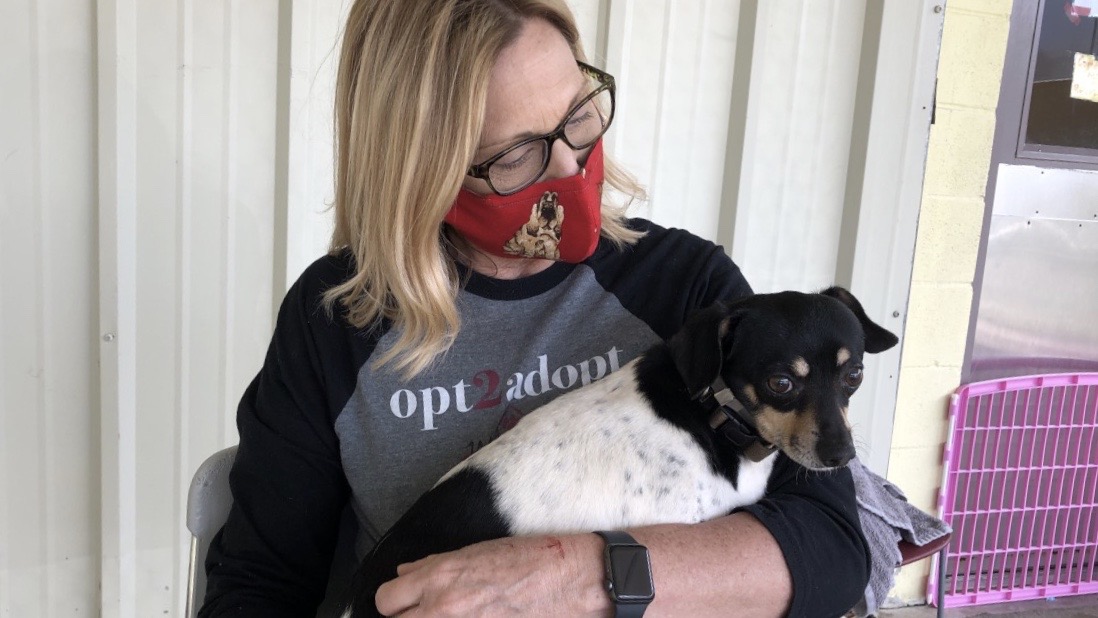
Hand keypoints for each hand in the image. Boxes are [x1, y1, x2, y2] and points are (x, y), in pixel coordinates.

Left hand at [374, 534, 608, 616]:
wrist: (571, 581)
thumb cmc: (529, 560)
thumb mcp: (477, 552)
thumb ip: (435, 566)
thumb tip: (407, 574)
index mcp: (440, 577)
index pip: (387, 599)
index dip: (396, 602)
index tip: (406, 604)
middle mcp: (442, 607)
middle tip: (426, 614)